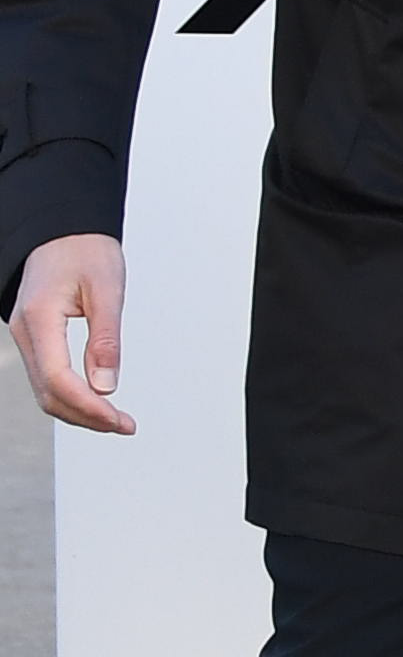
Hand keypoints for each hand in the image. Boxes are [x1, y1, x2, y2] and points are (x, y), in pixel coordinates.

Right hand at [18, 232, 131, 432]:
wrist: (62, 230)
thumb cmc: (85, 250)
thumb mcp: (107, 288)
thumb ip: (106, 339)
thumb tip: (106, 386)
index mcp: (39, 317)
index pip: (56, 378)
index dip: (88, 406)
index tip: (119, 420)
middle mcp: (25, 332)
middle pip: (47, 393)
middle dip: (85, 416)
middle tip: (125, 425)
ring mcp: (26, 337)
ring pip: (44, 390)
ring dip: (78, 410)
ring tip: (115, 420)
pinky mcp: (35, 339)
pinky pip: (47, 377)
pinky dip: (70, 395)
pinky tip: (97, 402)